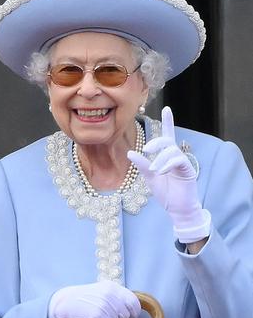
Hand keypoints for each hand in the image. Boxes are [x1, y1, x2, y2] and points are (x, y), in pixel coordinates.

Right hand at [47, 280, 140, 317]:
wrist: (64, 302)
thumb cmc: (84, 299)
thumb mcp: (101, 291)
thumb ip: (116, 296)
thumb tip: (133, 308)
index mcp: (112, 286)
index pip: (133, 301)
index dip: (135, 312)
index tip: (132, 317)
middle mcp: (109, 294)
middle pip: (126, 314)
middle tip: (109, 317)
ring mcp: (104, 304)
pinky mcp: (98, 314)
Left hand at [127, 106, 210, 243]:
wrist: (177, 210)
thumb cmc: (166, 193)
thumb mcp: (150, 177)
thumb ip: (142, 165)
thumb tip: (130, 152)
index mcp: (167, 156)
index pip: (167, 136)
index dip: (168, 122)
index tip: (167, 108)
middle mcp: (176, 157)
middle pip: (168, 140)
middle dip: (156, 142)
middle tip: (146, 149)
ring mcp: (183, 163)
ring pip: (172, 150)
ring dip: (160, 158)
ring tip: (154, 170)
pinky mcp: (188, 171)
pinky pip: (178, 161)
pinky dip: (168, 164)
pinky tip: (161, 171)